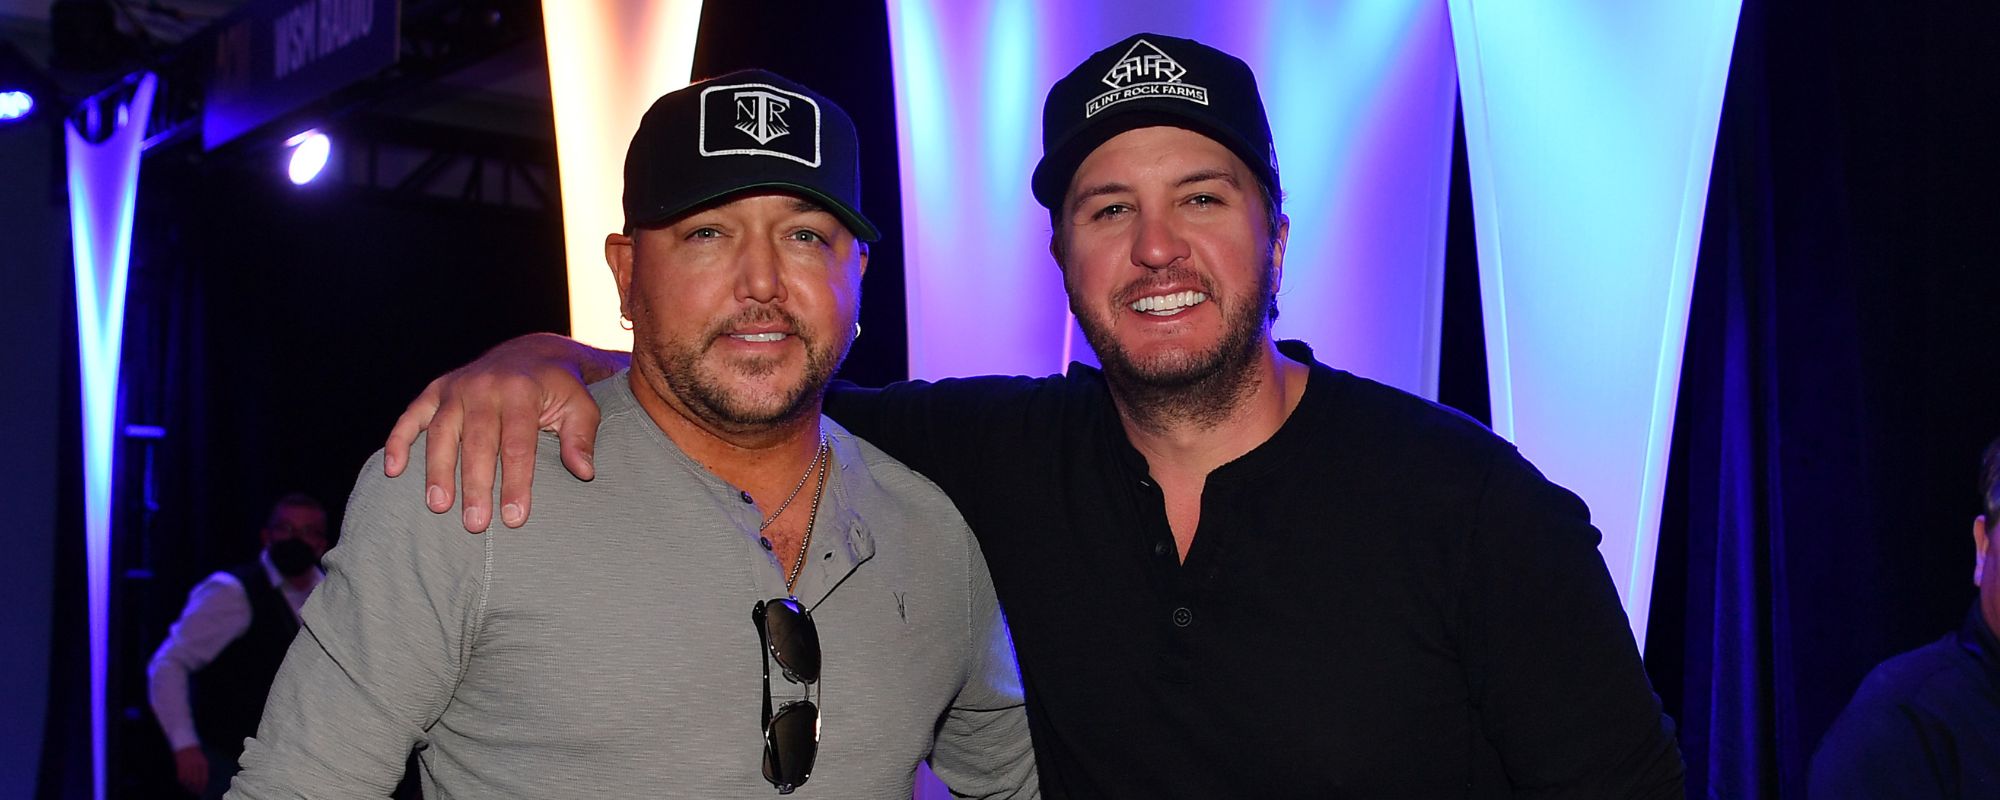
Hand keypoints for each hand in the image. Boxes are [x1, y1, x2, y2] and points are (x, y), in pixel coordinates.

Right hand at [172, 746, 207, 795]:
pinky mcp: (180, 765)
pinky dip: (182, 781)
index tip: (201, 790)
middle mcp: (196, 765)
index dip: (202, 786)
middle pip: (196, 780)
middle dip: (196, 788)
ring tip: (189, 789)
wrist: (186, 743)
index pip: (204, 778)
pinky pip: (181, 776)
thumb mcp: (201, 759)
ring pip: (188, 780)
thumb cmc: (194, 753)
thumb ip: (202, 768)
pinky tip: (183, 783)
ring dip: (189, 786)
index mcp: (203, 764)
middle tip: (195, 792)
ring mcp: (188, 765)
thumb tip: (202, 780)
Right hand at [384, 333, 616, 531]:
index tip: (515, 518)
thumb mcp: (581, 407)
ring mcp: (456, 387)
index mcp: (522, 391)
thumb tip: (583, 472)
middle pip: (477, 442)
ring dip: (437, 471)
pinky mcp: (436, 390)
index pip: (518, 444)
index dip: (516, 482)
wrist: (531, 353)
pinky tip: (393, 471)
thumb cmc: (559, 390)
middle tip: (475, 525)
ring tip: (438, 506)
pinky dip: (398, 441)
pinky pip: (412, 416)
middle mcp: (485, 386)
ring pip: (442, 432)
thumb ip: (582, 438)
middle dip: (475, 485)